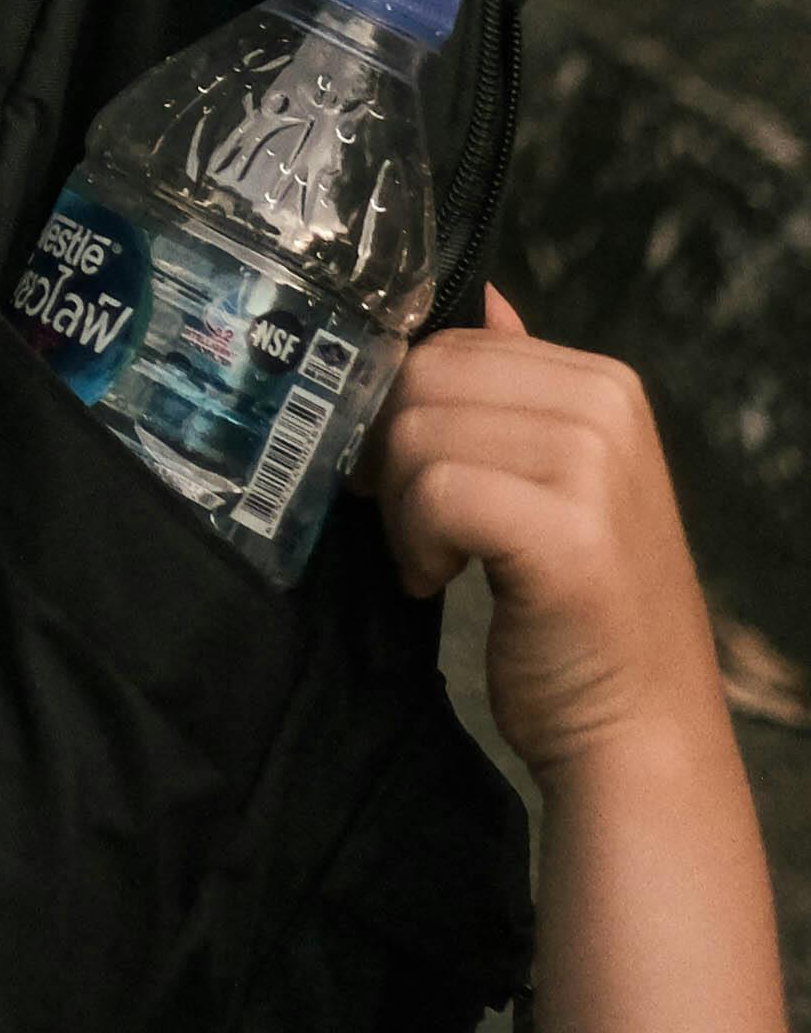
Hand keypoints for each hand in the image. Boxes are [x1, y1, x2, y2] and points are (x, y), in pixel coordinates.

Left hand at [373, 296, 732, 786]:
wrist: (641, 736)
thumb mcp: (559, 483)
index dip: (404, 409)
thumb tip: (481, 295)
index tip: (406, 478)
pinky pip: (434, 493)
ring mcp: (591, 465)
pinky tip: (438, 582)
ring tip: (435, 560)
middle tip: (413, 527)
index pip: (450, 346)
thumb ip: (518, 389)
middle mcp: (605, 407)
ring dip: (399, 509)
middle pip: (424, 380)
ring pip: (416, 434)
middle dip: (392, 456)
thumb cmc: (582, 616)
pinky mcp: (564, 530)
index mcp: (604, 383)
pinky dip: (414, 543)